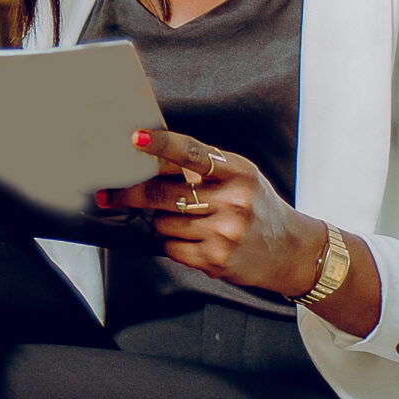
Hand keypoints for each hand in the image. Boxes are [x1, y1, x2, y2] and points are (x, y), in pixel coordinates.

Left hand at [103, 128, 323, 296]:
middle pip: (163, 193)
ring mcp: (224, 233)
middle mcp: (233, 202)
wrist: (289, 250)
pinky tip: (194, 239)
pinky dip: (172, 242)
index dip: (161, 144)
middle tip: (109, 193)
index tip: (135, 137)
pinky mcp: (216, 260)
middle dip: (130, 193)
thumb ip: (204, 166)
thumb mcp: (241, 176)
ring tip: (188, 220)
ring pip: (162, 222)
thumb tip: (149, 155)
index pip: (192, 153)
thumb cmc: (257, 205)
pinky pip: (170, 247)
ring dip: (163, 220)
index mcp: (239, 173)